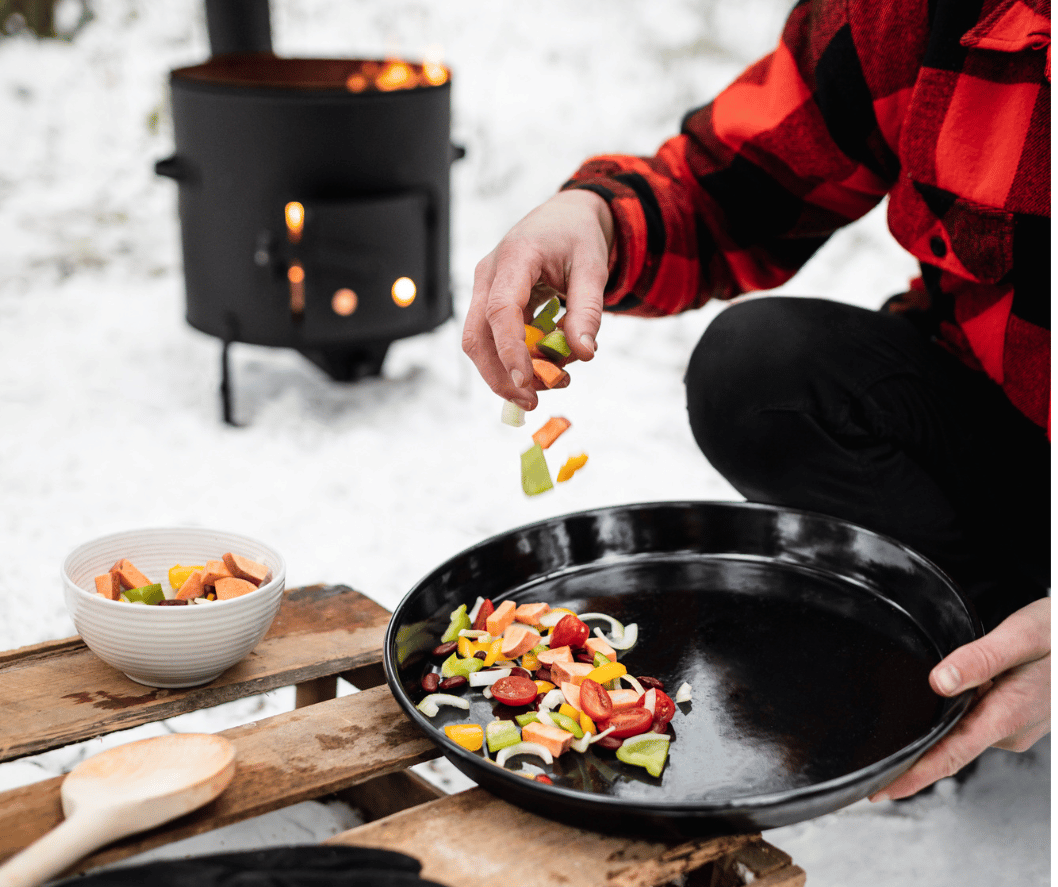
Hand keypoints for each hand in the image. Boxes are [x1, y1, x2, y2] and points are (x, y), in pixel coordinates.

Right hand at [462, 189, 613, 409]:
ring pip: (479, 343)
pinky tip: (545, 367)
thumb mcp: (593, 268)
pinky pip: (493, 339)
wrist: (565, 216)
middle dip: (499, 376)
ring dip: (507, 372)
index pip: (501, 309)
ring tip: (548, 384)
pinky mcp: (490, 302)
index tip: (526, 382)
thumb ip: (587, 311)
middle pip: (477, 335)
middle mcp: (489, 274)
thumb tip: (583, 354)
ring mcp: (485, 289)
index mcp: (515, 257)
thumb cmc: (578, 237)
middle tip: (532, 402)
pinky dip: (516, 359)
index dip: (510, 350)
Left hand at [871, 597, 1049, 800]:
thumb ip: (981, 658)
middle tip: (874, 768)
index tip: (883, 791)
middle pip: (950, 748)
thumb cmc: (1057, 634)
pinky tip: (937, 710)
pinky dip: (951, 722)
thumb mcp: (1022, 636)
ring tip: (899, 737)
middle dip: (913, 759)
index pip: (953, 754)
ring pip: (961, 734)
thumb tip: (940, 680)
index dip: (916, 775)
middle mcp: (1010, 729)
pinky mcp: (1014, 720)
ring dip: (934, 735)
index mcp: (1009, 713)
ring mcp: (1013, 727)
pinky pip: (974, 725)